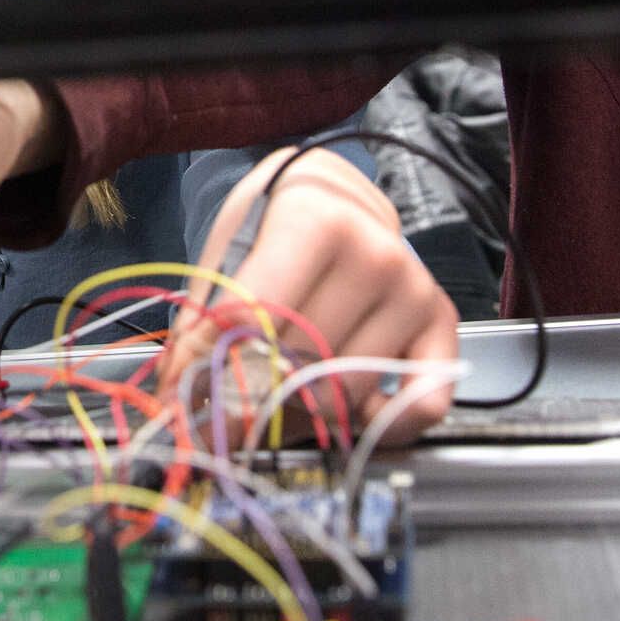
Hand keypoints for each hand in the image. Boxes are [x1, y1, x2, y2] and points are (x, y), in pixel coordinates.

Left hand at [176, 149, 459, 445]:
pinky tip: (351, 410)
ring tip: (285, 378)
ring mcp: (413, 289)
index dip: (209, 368)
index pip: (253, 318)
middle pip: (297, 363)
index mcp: (315, 220)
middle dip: (252, 391)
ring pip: (343, 391)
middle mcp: (376, 253)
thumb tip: (178, 404)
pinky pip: (421, 403)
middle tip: (229, 391)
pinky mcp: (442, 322)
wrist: (332, 196)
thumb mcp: (223, 256)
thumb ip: (201, 329)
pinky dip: (383, 424)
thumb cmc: (268, 226)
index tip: (182, 399)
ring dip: (305, 405)